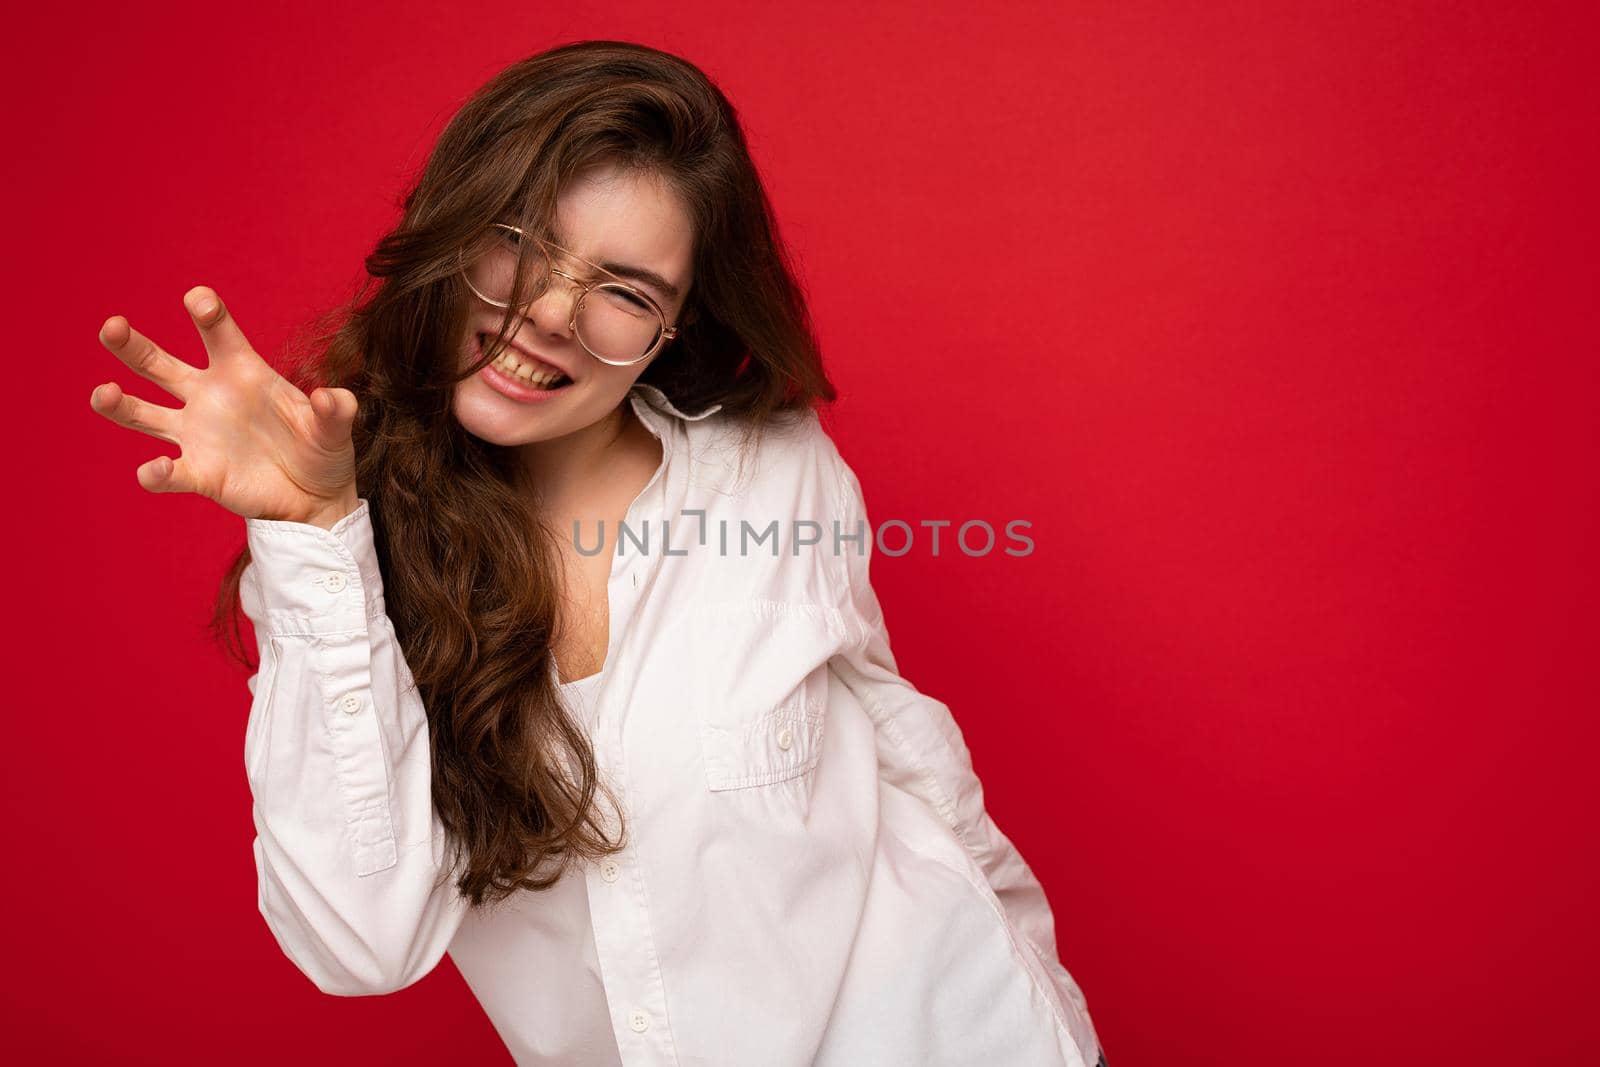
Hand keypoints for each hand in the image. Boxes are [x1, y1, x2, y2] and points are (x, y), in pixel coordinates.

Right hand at [91, 286, 359, 528]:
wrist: (317, 497)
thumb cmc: (321, 449)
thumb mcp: (337, 428)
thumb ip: (337, 410)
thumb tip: (331, 397)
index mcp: (242, 372)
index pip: (218, 334)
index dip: (207, 313)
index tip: (199, 300)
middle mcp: (209, 396)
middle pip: (158, 364)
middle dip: (132, 345)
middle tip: (112, 326)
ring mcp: (198, 434)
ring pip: (143, 413)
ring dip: (119, 404)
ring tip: (103, 393)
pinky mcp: (200, 473)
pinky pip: (168, 472)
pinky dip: (157, 473)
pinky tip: (156, 470)